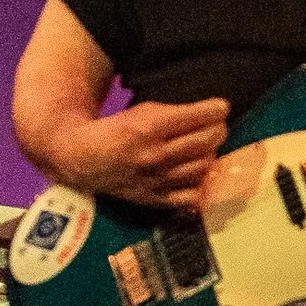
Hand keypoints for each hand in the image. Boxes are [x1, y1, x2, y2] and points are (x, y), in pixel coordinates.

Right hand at [55, 98, 229, 207]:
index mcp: (147, 127)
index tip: (222, 107)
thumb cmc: (116, 130)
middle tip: (218, 126)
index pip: (195, 117)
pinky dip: (201, 185)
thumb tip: (211, 113)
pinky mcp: (154, 199)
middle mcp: (154, 155)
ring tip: (208, 147)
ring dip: (211, 154)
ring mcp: (156, 180)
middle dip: (218, 130)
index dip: (216, 110)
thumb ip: (173, 114)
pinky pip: (191, 196)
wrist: (83, 158)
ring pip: (203, 167)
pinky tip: (200, 174)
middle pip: (205, 142)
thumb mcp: (140, 112)